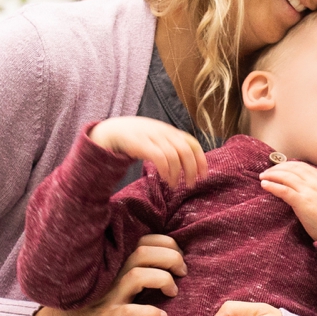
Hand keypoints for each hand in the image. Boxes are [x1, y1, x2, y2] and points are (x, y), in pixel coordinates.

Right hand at [18, 234, 185, 315]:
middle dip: (171, 257)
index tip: (178, 259)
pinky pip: (129, 312)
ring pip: (138, 275)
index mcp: (111, 266)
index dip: (167, 244)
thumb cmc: (82, 312)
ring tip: (173, 291)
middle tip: (182, 272)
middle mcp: (109, 276)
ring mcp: (106, 298)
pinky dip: (149, 312)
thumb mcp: (105, 287)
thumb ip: (125, 274)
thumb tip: (159, 268)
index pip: (143, 240)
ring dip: (163, 279)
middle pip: (144, 252)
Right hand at [90, 117, 205, 189]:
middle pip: (186, 151)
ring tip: (173, 185)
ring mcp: (153, 137)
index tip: (203, 175)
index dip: (201, 160)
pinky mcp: (141, 144)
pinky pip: (160, 157)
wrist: (113, 130)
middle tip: (190, 184)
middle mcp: (164, 132)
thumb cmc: (138, 138)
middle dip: (191, 170)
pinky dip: (165, 170)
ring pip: (174, 156)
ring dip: (177, 174)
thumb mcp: (157, 137)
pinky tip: (164, 178)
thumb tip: (189, 163)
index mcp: (171, 131)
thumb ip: (172, 145)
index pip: (192, 143)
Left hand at [258, 160, 316, 240]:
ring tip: (262, 177)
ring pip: (286, 177)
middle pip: (292, 169)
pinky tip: (264, 185)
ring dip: (272, 175)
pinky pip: (284, 190)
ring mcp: (309, 192)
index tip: (279, 167)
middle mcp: (315, 183)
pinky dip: (272, 186)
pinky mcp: (302, 202)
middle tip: (267, 172)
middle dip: (277, 168)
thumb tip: (309, 189)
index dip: (289, 165)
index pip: (302, 166)